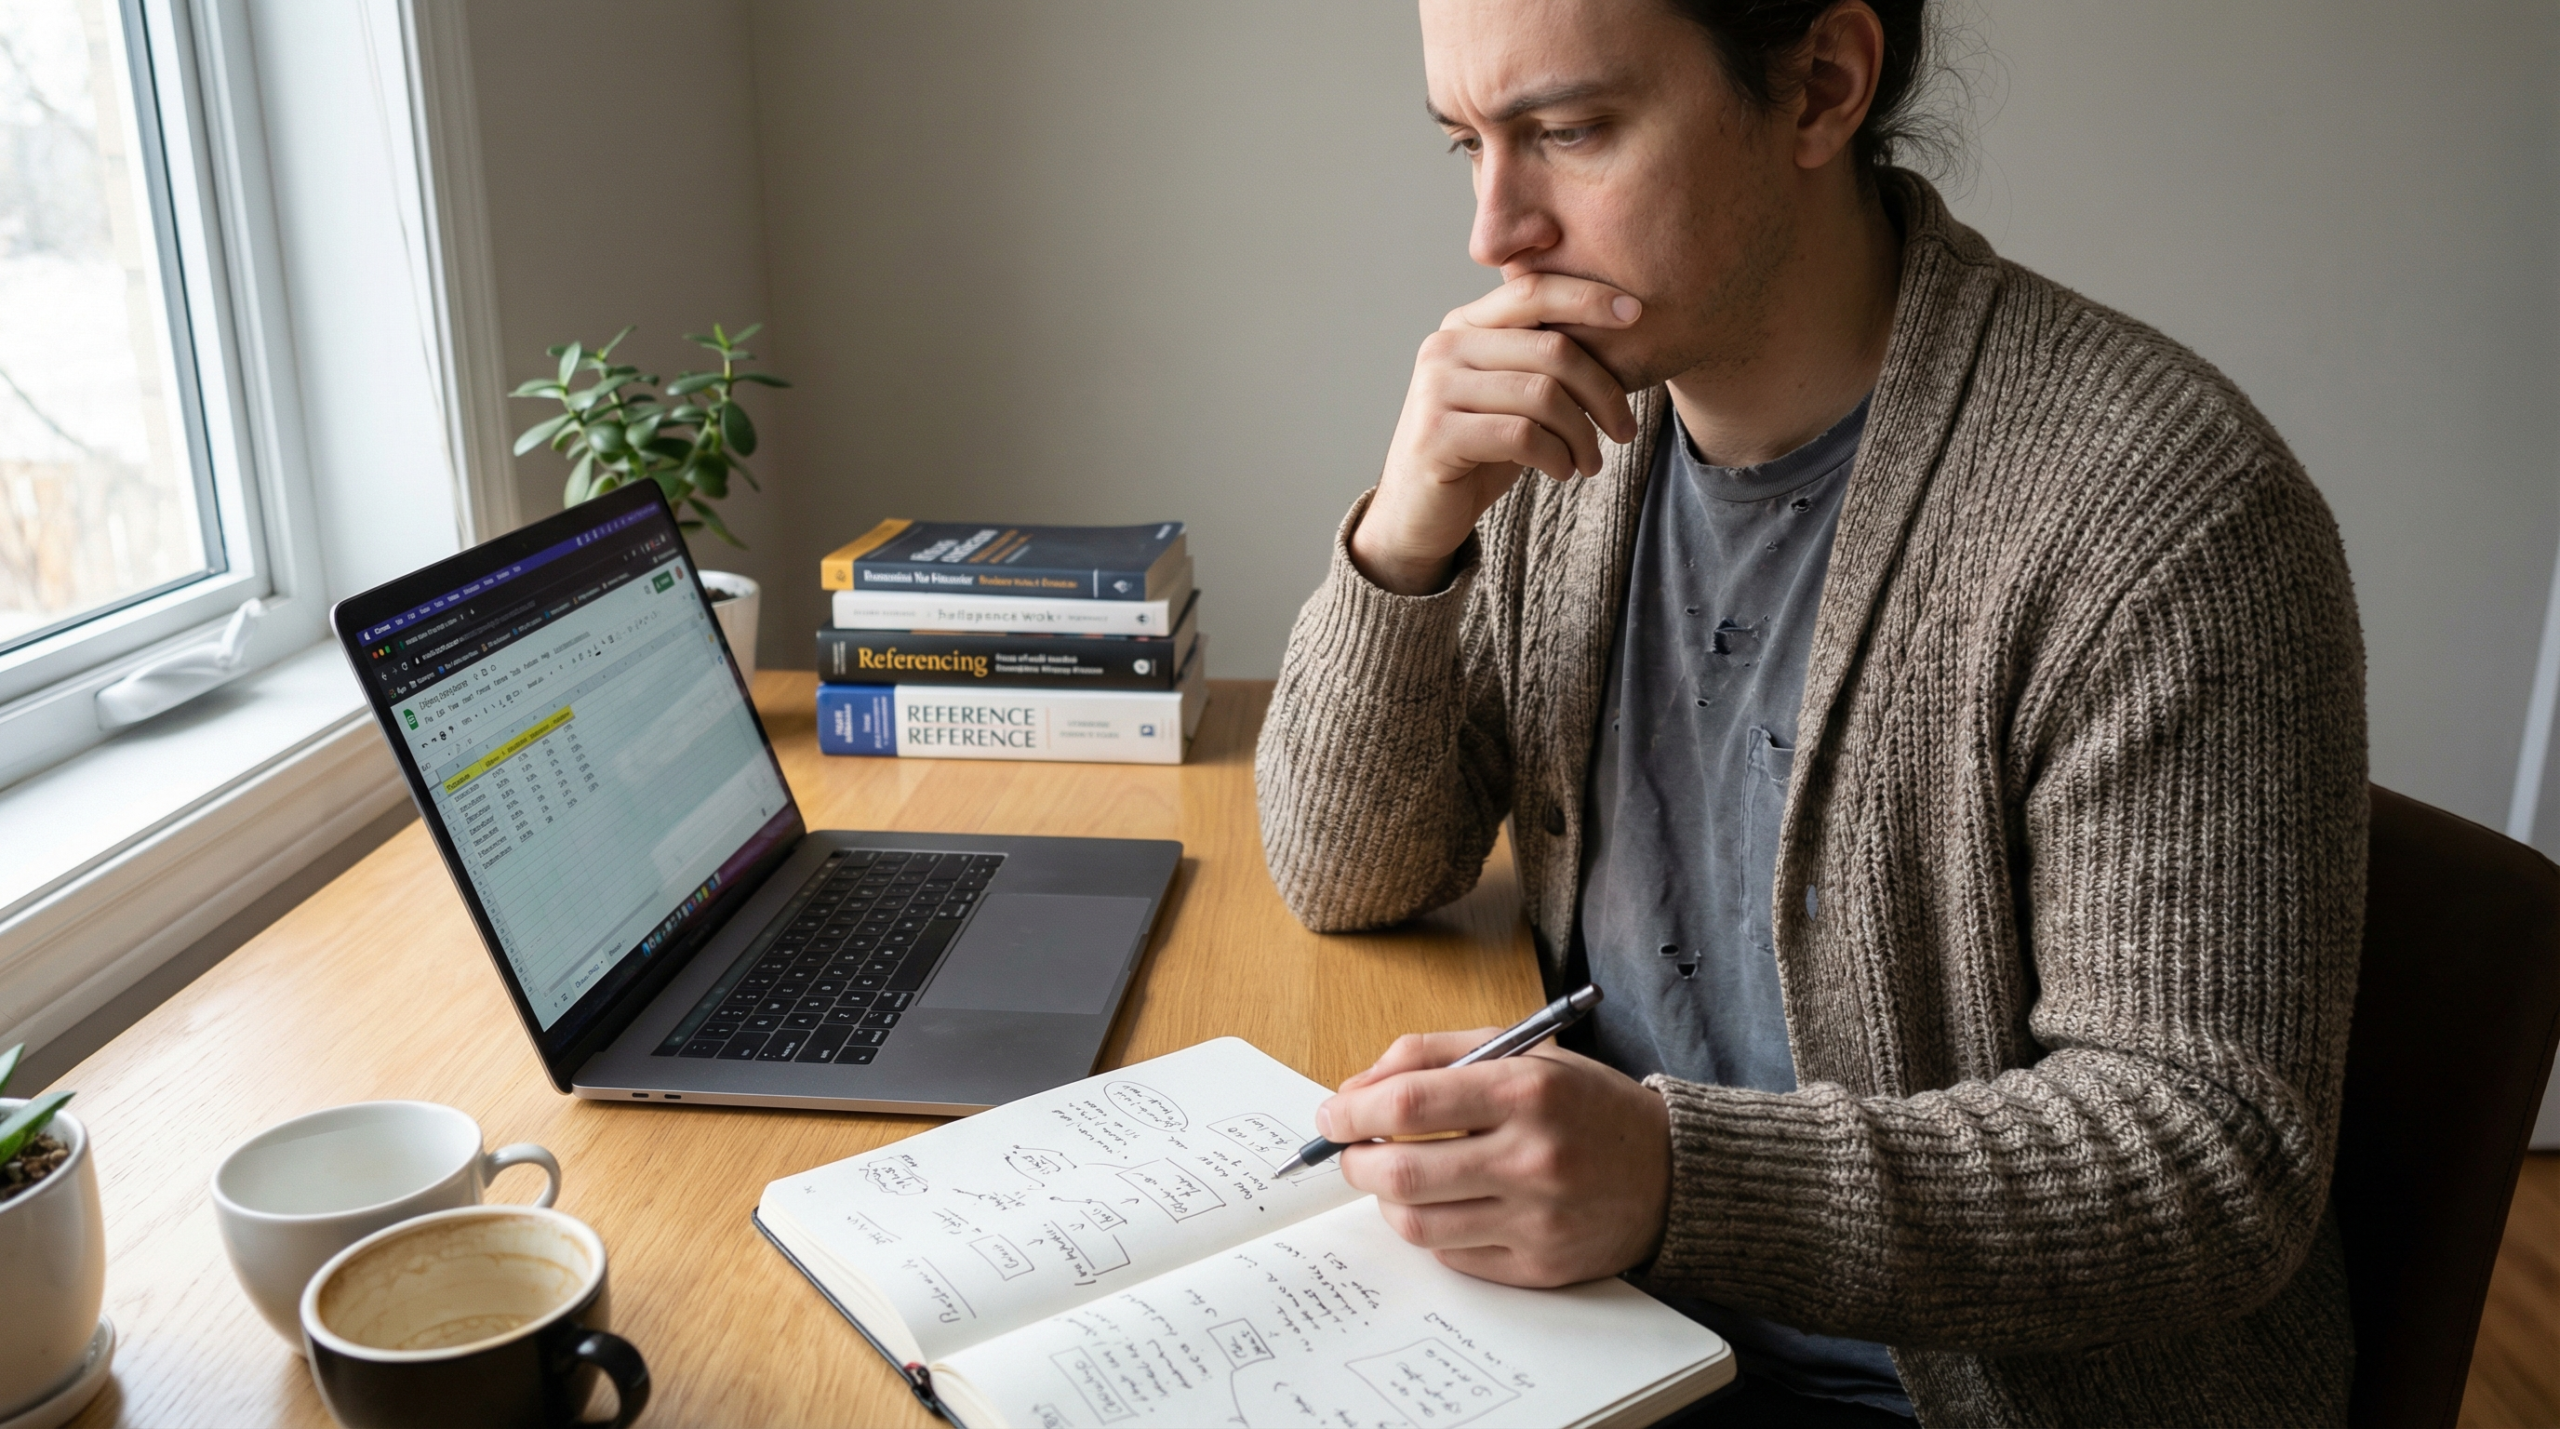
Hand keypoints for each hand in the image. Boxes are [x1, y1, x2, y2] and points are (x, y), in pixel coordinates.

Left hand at [1318, 1028, 1670, 1287]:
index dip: (1353, 1111)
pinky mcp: (1540, 1267)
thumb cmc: (1586, 1105)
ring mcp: (1537, 1220)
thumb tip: (1357, 1089)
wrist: (1671, 1173)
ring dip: (1388, 1200)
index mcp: (1527, 1091)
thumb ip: (1433, 1055)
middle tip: (1351, 1152)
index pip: (1409, 1105)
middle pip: (1402, 1173)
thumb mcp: (1522, 1052)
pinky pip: (1453, 1256)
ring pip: (1418, 1224)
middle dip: (1356, 1162)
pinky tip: (1449, 1205)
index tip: (1332, 1115)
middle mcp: (1533, 1158)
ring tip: (1397, 1178)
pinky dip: (1434, 1230)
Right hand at [1351, 276, 1643, 594]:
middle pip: (1552, 350)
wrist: (1417, 511)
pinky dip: (1557, 456)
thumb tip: (1621, 322)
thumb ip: (1540, 357)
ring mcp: (1435, 390)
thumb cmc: (1478, 449)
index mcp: (1463, 325)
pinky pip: (1523, 435)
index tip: (1637, 312)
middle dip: (1603, 392)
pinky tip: (1562, 471)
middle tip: (1625, 429)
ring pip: (1543, 395)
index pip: (1532, 292)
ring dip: (1583, 435)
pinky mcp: (1437, 435)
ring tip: (1591, 461)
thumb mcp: (1511, 394)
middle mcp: (1444, 347)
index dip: (1587, 296)